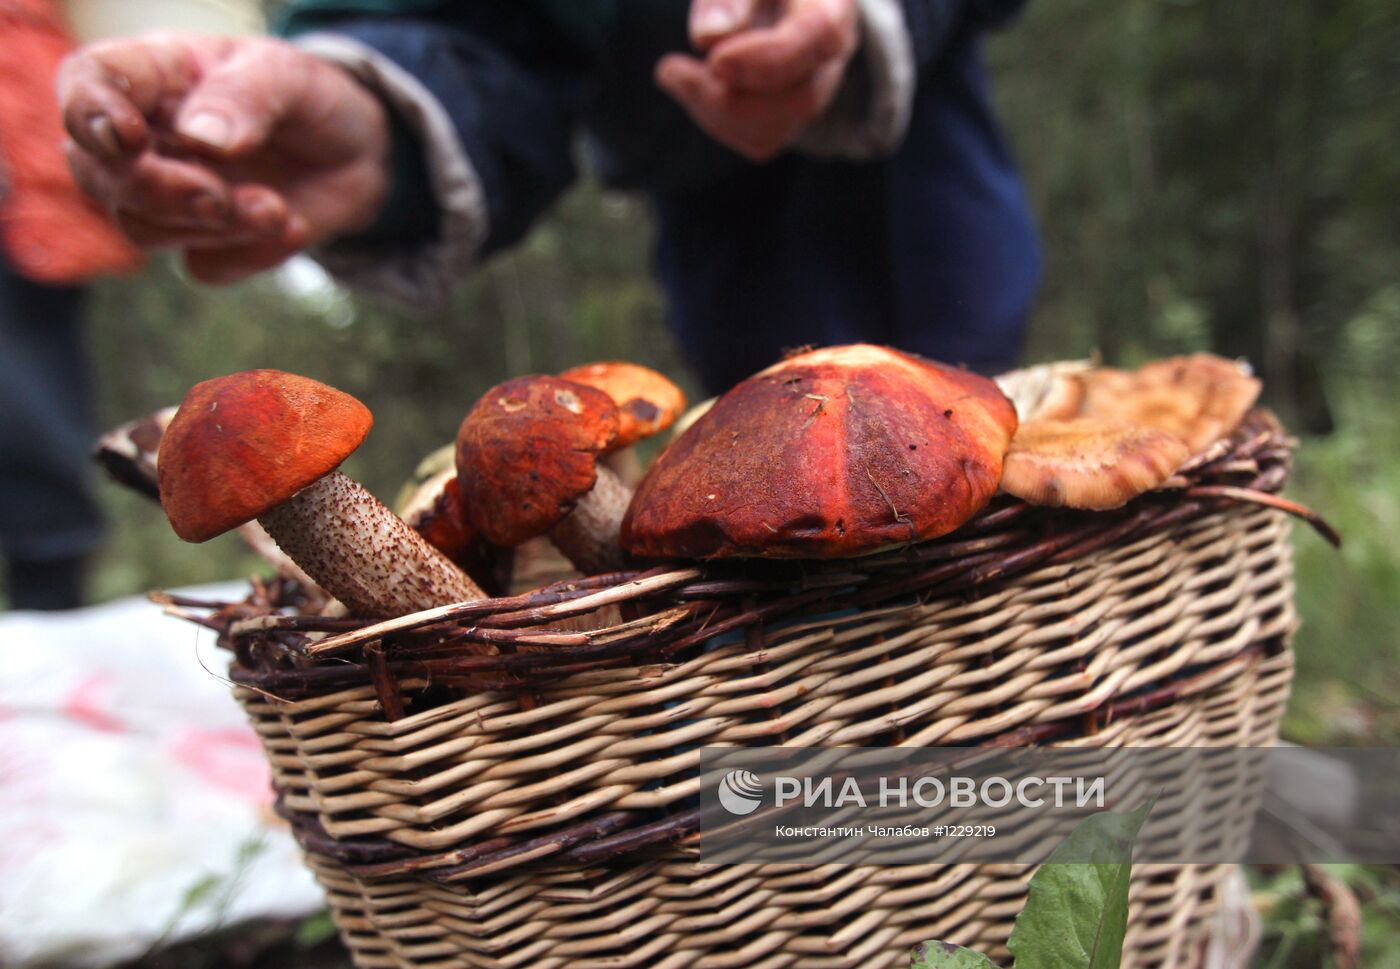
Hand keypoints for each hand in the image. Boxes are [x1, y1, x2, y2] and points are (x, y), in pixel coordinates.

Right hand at [59, 35, 390, 283]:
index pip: (88, 84)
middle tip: (219, 196)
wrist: (358, 155)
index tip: (129, 139)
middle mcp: (146, 140)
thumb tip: (201, 137)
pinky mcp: (206, 245)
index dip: (90, 114)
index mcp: (153, 77)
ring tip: (276, 208)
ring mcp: (170, 197)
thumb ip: (246, 97)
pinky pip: (206, 267)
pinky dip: (253, 254)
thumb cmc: (308, 99)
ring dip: (214, 227)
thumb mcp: (290, 77)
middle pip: (101, 175)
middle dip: (159, 193)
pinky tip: (293, 227)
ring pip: (144, 229)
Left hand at [656, 0, 858, 161]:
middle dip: (728, 96)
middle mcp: (831, 56)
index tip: (715, 62)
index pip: (820, 38)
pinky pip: (757, 140)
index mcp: (831, 5)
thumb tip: (709, 36)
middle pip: (799, 99)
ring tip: (674, 75)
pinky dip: (716, 122)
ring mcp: (814, 92)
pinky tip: (692, 89)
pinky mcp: (789, 118)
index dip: (768, 59)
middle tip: (671, 70)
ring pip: (775, 129)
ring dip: (713, 111)